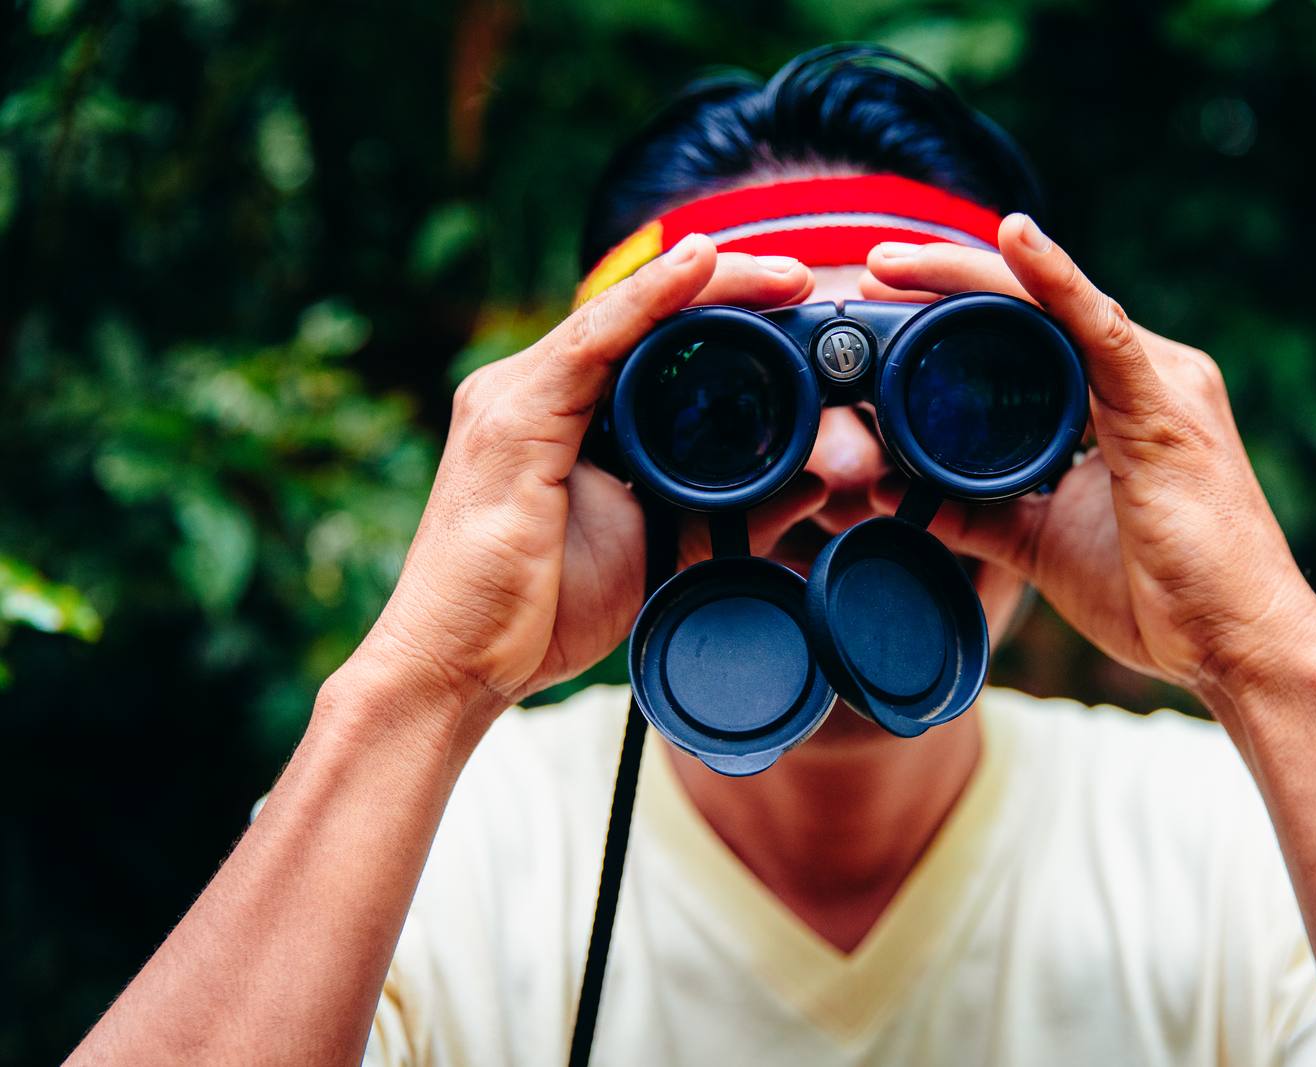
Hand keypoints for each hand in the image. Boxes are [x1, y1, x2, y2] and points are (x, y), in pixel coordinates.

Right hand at [343, 239, 824, 730]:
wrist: (459, 668)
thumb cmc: (539, 611)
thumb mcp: (661, 550)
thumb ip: (728, 512)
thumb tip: (812, 483)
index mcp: (561, 413)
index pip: (648, 341)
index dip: (721, 312)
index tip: (796, 305)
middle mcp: (531, 390)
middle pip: (639, 318)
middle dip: (725, 289)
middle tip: (802, 279)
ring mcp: (512, 398)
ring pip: (620, 318)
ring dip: (704, 287)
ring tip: (776, 274)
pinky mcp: (510, 421)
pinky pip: (589, 345)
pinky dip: (646, 303)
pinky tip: (698, 268)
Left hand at [862, 215, 1315, 708]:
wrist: (1241, 646)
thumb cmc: (1161, 596)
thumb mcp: (1042, 545)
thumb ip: (975, 513)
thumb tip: (893, 492)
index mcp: (1119, 400)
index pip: (1027, 333)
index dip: (953, 309)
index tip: (881, 300)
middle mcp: (1145, 374)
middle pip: (1032, 308)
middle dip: (947, 280)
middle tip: (871, 265)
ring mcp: (1160, 383)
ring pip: (1052, 307)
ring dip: (971, 276)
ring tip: (895, 261)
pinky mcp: (1166, 407)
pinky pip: (1101, 331)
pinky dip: (1056, 283)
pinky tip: (1013, 237)